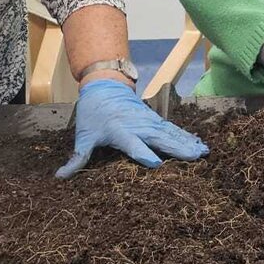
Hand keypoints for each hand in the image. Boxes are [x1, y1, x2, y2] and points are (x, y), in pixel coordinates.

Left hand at [57, 80, 210, 178]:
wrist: (105, 85)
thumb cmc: (94, 114)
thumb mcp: (84, 136)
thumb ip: (76, 158)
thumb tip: (60, 177)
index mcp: (120, 132)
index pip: (133, 145)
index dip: (143, 154)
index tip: (156, 163)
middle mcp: (138, 126)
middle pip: (160, 138)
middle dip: (177, 148)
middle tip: (194, 158)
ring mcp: (149, 122)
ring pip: (171, 133)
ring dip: (187, 143)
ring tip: (203, 152)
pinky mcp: (155, 120)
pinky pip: (173, 129)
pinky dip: (186, 136)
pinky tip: (199, 143)